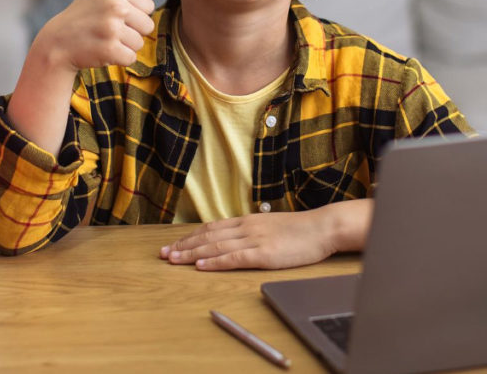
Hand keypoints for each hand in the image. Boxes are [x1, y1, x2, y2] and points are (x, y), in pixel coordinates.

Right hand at [34, 0, 156, 72]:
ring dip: (124, 46)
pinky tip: (101, 52)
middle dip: (131, 32)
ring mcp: (112, 28)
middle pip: (147, 26)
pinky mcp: (109, 49)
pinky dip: (118, 59)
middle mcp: (116, 6)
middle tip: (107, 30)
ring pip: (139, 43)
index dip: (133, 15)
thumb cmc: (80, 14)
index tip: (112, 16)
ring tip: (103, 40)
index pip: (149, 8)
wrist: (57, 42)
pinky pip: (130, 58)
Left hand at [161, 211, 336, 270]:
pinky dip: (215, 262)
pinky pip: (234, 258)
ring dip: (192, 254)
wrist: (323, 228)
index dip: (191, 237)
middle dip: (183, 246)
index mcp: (248, 221)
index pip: (212, 228)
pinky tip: (201, 266)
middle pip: (208, 236)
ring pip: (216, 247)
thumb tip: (238, 238)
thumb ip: (254, 231)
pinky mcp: (264, 254)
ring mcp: (254, 240)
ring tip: (173, 260)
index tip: (174, 244)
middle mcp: (246, 227)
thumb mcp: (272, 226)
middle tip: (163, 255)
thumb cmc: (302, 230)